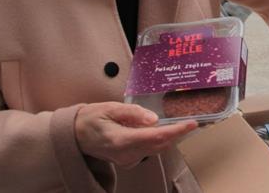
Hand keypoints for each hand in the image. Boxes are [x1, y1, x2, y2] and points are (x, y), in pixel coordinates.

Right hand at [74, 102, 197, 167]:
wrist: (74, 136)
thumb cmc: (90, 118)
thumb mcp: (110, 108)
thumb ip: (132, 112)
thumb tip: (154, 119)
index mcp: (121, 140)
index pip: (156, 137)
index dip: (177, 131)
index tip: (192, 123)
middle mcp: (126, 154)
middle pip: (160, 145)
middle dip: (179, 134)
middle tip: (193, 121)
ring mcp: (127, 159)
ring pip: (157, 149)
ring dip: (171, 138)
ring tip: (184, 125)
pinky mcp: (128, 160)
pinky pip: (149, 150)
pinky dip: (159, 141)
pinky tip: (164, 130)